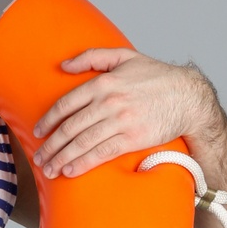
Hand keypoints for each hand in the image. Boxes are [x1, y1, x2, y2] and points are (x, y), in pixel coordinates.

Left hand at [31, 47, 212, 177]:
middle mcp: (109, 102)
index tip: (39, 131)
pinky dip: (83, 163)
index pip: (67, 104)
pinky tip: (70, 171)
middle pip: (70, 127)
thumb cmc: (156, 77)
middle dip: (51, 145)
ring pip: (83, 143)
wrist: (188, 96)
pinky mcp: (132, 139)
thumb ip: (93, 56)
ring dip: (62, 158)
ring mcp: (121, 121)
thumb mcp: (125, 56)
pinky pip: (102, 153)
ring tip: (49, 169)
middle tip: (39, 157)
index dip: (49, 120)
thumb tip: (64, 65)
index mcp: (104, 82)